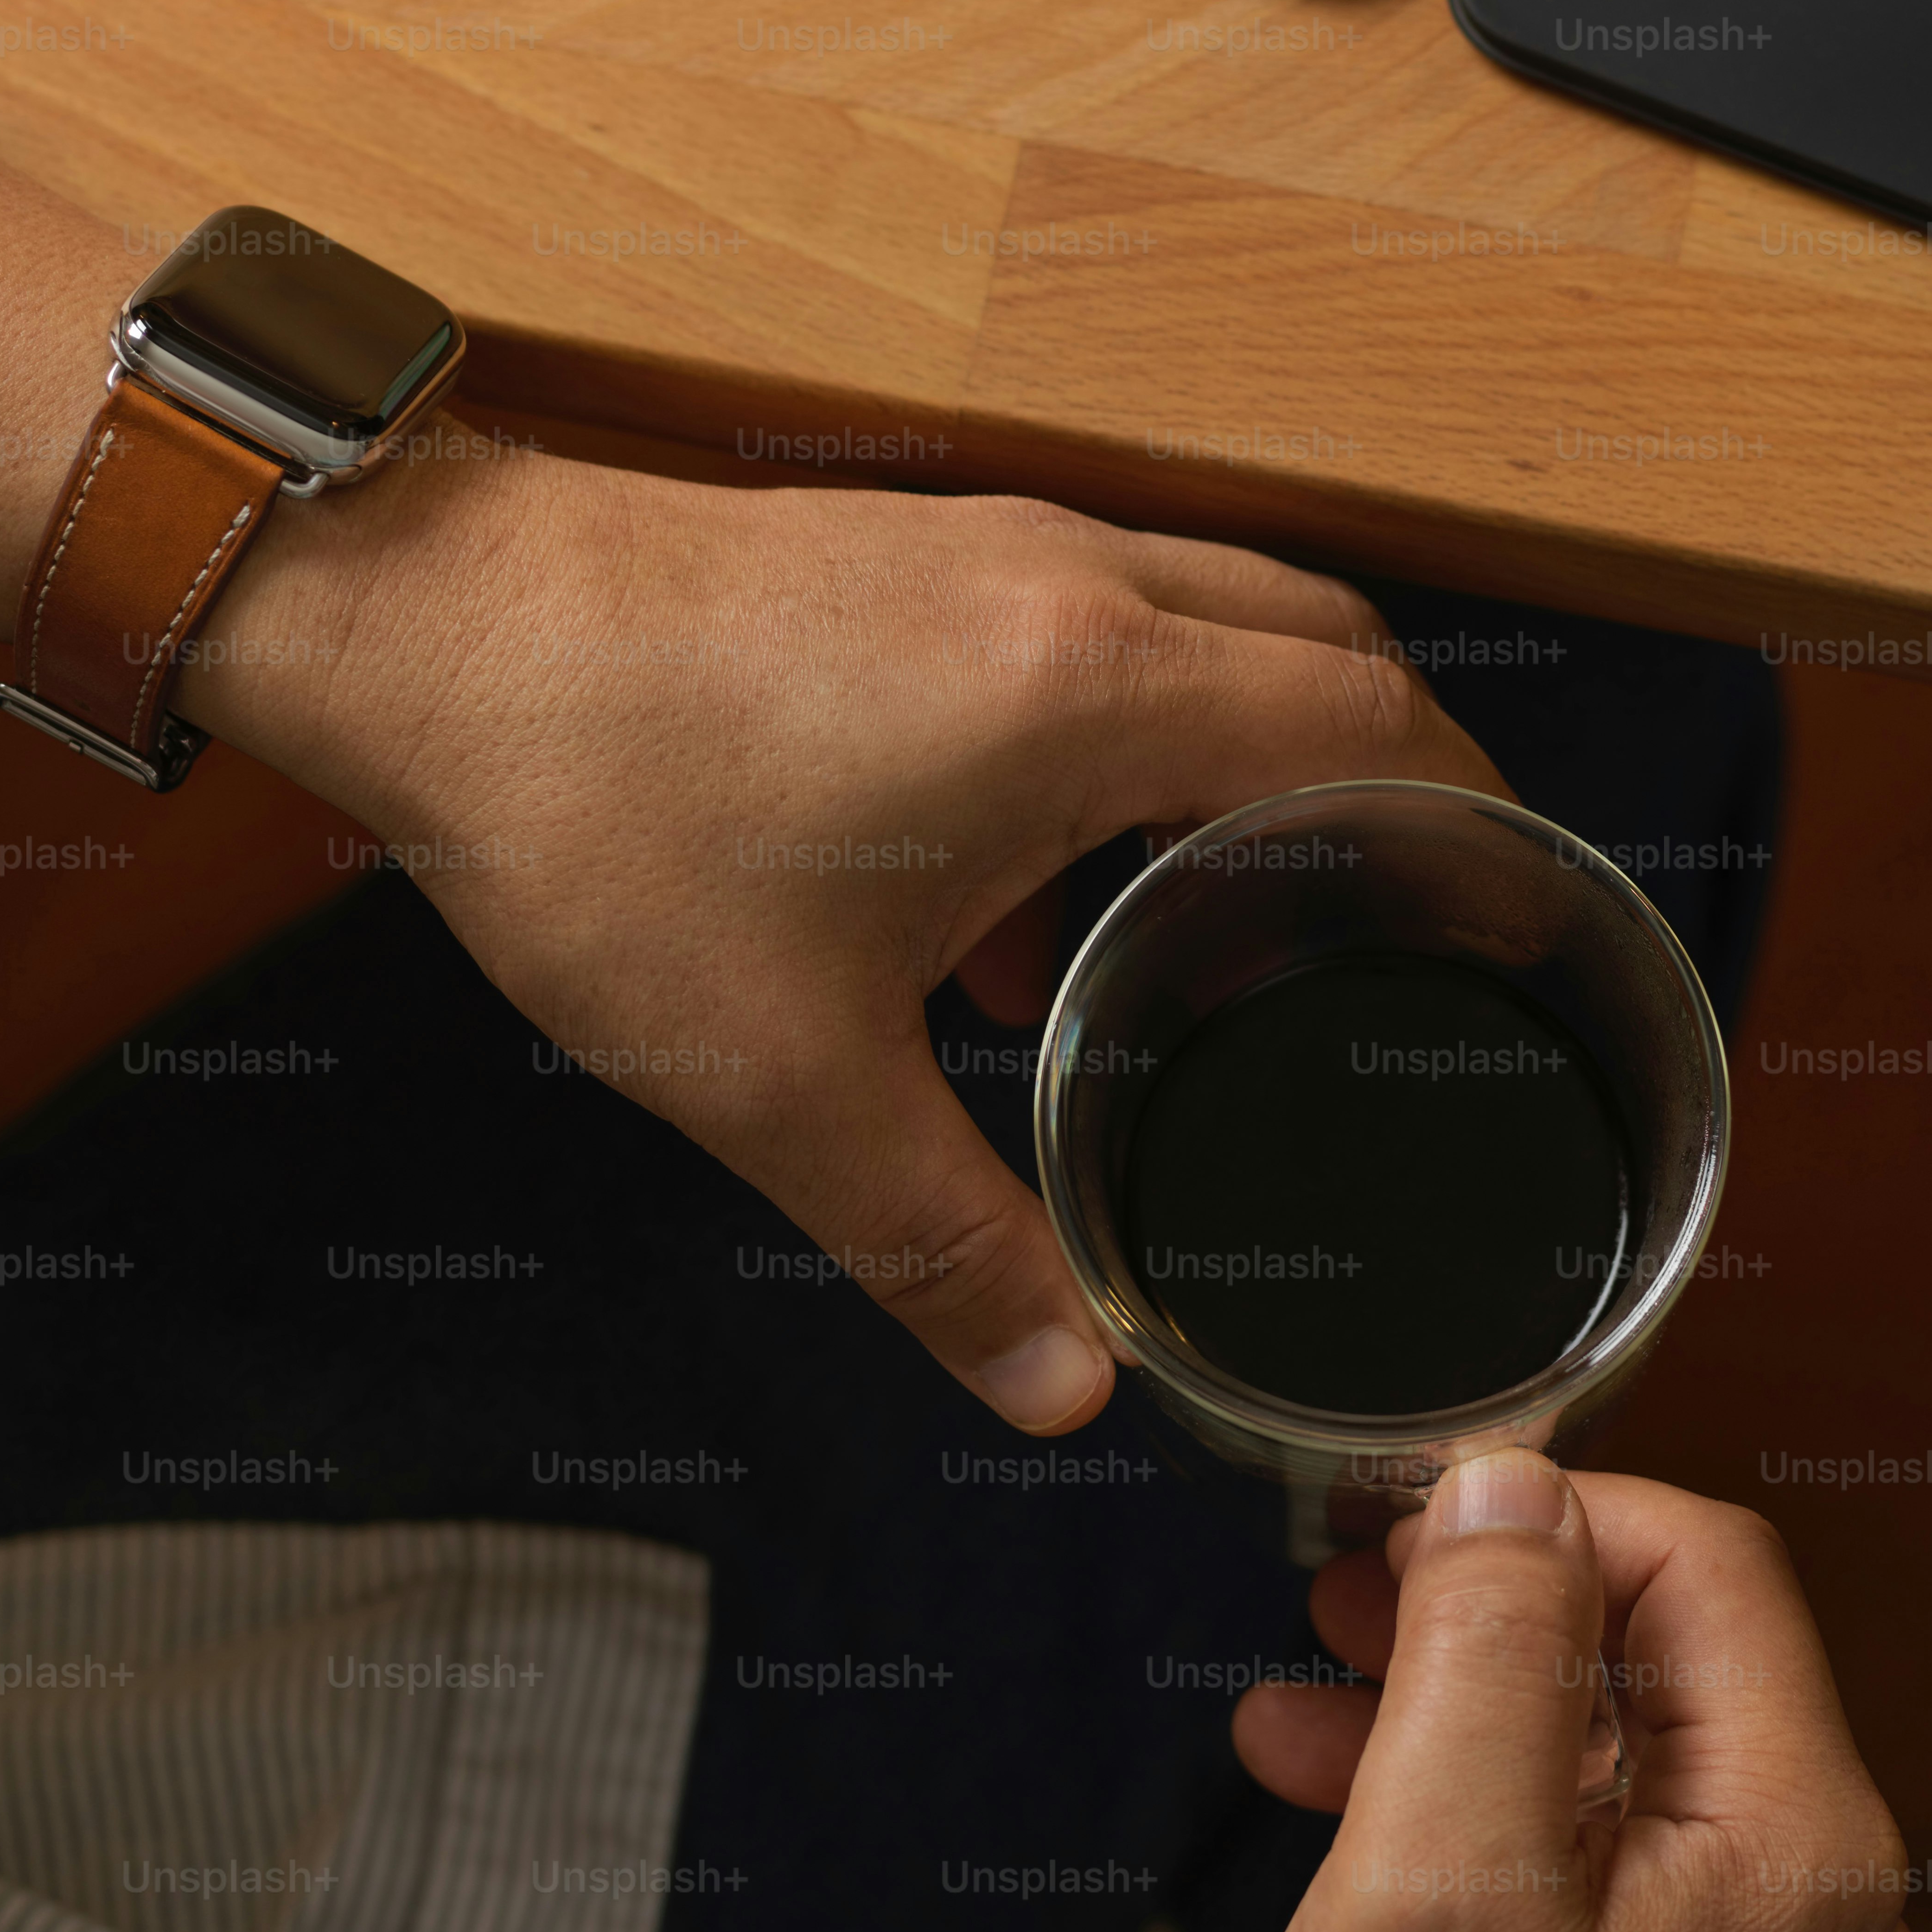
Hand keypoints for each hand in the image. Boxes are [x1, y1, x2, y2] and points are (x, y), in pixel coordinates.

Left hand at [191, 447, 1503, 1433]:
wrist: (421, 626)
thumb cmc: (602, 816)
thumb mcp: (779, 1069)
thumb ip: (939, 1237)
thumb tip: (1059, 1385)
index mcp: (1095, 694)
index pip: (1374, 719)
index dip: (1471, 810)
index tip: (1511, 904)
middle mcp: (1075, 587)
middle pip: (1321, 645)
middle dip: (1386, 773)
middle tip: (1398, 910)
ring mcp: (989, 547)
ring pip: (1202, 623)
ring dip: (1231, 756)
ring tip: (1193, 929)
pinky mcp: (907, 551)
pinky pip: (1085, 625)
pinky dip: (1110, 737)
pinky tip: (1003, 899)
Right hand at [1238, 1452, 1923, 1931]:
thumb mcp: (1437, 1877)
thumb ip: (1487, 1653)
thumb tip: (1511, 1484)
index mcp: (1793, 1841)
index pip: (1707, 1568)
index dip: (1555, 1511)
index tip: (1419, 1513)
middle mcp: (1804, 1905)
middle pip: (1664, 1659)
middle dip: (1490, 1604)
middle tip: (1350, 1582)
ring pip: (1610, 1763)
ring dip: (1456, 1705)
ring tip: (1307, 1694)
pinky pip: (1589, 1871)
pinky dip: (1469, 1816)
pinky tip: (1344, 1802)